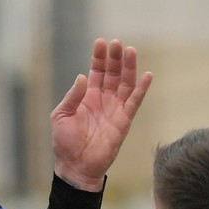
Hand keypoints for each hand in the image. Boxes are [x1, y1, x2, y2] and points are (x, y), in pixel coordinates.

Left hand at [51, 39, 152, 190]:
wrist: (76, 166)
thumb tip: (83, 77)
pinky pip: (135, 102)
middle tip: (117, 43)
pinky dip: (141, 89)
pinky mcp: (124, 121)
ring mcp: (115, 109)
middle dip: (115, 58)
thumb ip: (72, 96)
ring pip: (125, 83)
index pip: (96, 72)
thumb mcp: (60, 115)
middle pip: (113, 73)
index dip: (99, 57)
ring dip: (129, 68)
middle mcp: (104, 100)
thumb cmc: (65, 143)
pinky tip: (147, 75)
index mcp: (88, 97)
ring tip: (131, 51)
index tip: (101, 42)